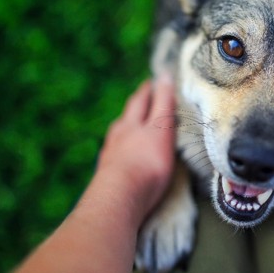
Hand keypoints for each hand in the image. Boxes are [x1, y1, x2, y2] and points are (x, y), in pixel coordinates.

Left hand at [94, 76, 176, 221]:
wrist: (119, 197)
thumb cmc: (147, 162)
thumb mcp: (161, 127)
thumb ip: (163, 103)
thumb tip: (165, 74)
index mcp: (132, 123)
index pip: (142, 100)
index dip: (149, 90)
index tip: (154, 81)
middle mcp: (119, 135)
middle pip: (127, 116)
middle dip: (136, 105)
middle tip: (142, 96)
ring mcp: (111, 155)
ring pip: (119, 134)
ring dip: (126, 126)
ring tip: (131, 124)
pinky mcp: (108, 174)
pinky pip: (116, 154)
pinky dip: (122, 148)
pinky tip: (122, 153)